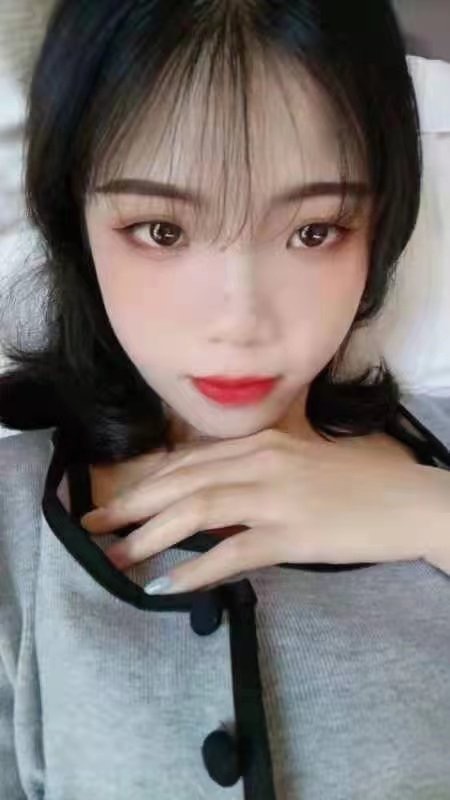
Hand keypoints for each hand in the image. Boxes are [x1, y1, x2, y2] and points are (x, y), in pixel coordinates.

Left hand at [80, 428, 446, 593]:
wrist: (411, 502)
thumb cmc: (359, 485)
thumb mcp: (299, 465)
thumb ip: (255, 472)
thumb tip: (212, 494)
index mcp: (262, 443)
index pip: (188, 462)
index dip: (146, 483)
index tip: (116, 503)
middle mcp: (262, 461)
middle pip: (181, 482)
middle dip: (131, 506)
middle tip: (93, 530)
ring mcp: (277, 496)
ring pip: (197, 510)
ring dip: (150, 537)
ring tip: (116, 559)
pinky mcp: (294, 533)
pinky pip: (233, 552)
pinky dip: (196, 569)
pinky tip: (167, 586)